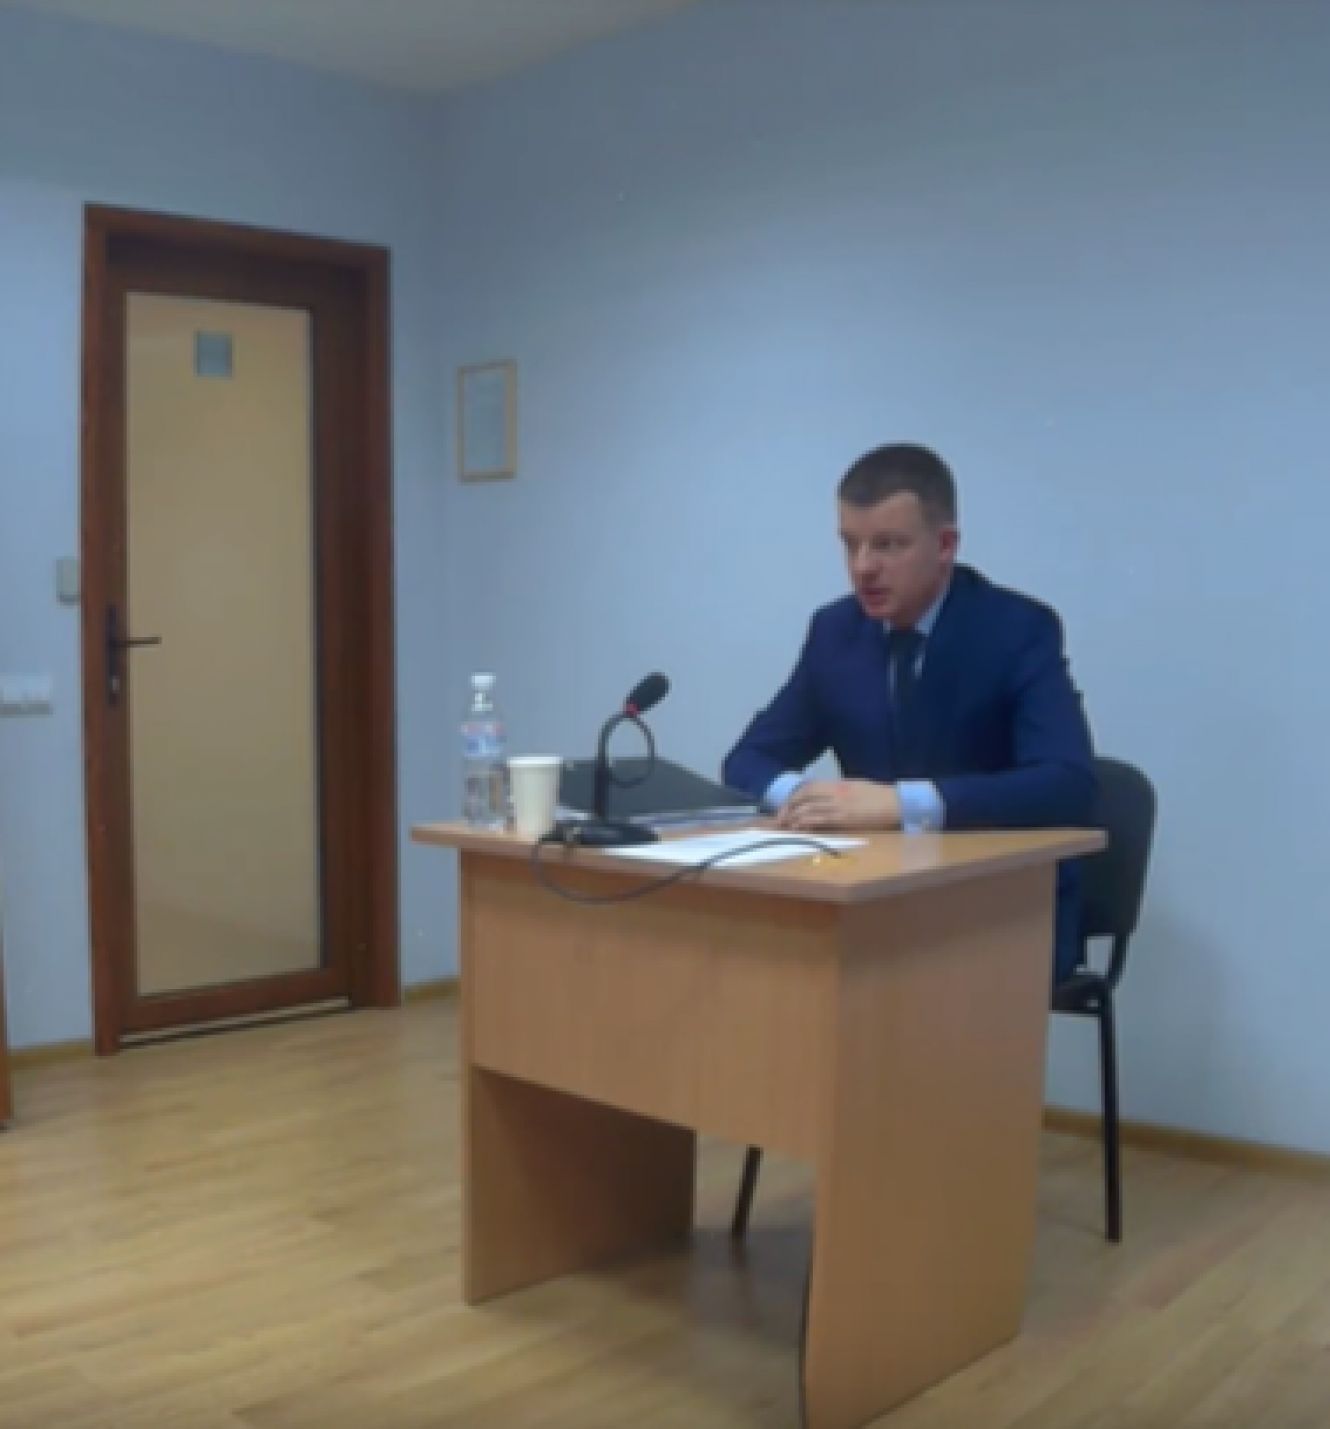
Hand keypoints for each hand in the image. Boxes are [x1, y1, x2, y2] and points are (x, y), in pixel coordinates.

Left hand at [776, 779, 900, 831]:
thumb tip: (824, 797)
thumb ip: (838, 791)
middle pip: (804, 796)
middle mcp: (836, 792)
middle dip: (788, 807)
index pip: (809, 786)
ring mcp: (840, 804)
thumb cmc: (879, 797)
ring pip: (809, 808)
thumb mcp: (855, 787)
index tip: (786, 806)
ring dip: (794, 817)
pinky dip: (807, 823)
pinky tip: (799, 828)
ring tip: (785, 826)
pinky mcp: (845, 818)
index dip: (794, 796)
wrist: (897, 803)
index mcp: (838, 784)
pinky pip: (820, 819)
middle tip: (780, 819)